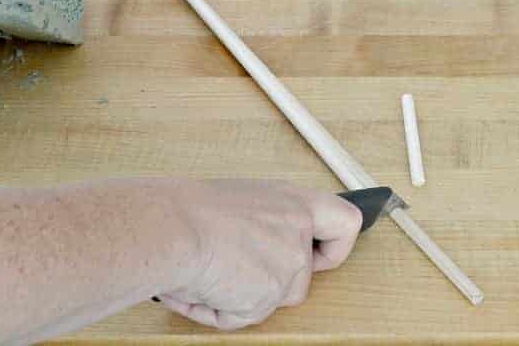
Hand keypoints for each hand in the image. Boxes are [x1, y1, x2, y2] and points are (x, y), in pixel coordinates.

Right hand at [159, 179, 361, 330]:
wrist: (171, 227)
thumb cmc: (190, 210)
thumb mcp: (238, 204)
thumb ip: (263, 224)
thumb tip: (254, 248)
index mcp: (291, 201)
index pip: (346, 222)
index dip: (336, 247)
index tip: (319, 255)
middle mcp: (297, 229)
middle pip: (305, 277)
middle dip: (276, 288)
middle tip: (245, 278)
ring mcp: (288, 264)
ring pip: (268, 300)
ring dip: (238, 299)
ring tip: (206, 274)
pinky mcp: (269, 295)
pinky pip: (242, 316)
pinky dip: (218, 311)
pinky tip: (199, 288)